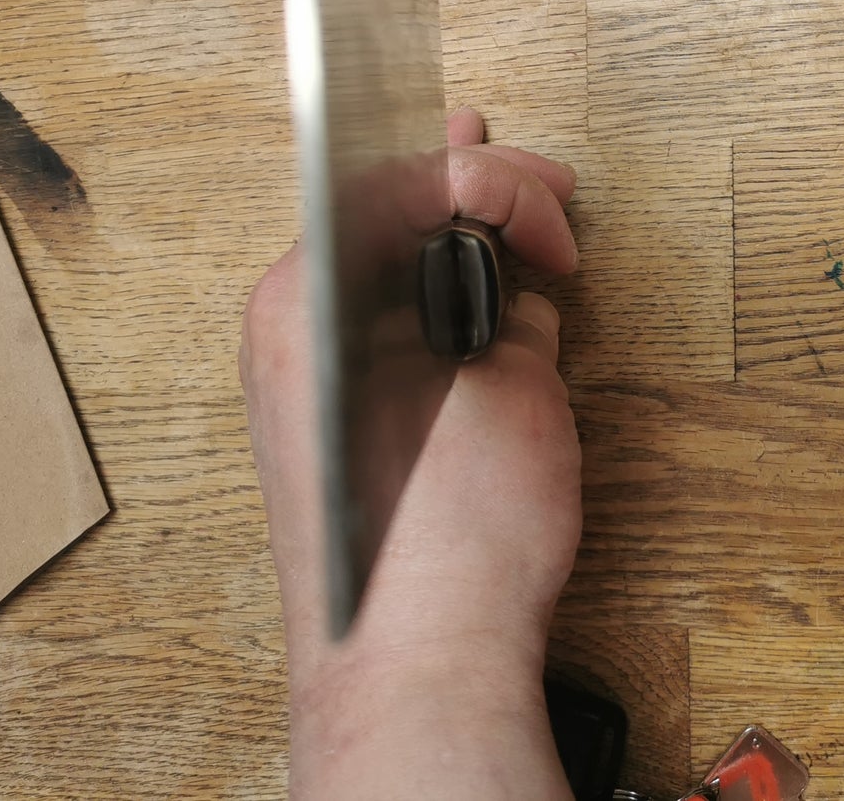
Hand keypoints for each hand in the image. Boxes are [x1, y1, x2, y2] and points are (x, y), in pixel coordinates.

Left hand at [241, 109, 582, 800]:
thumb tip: (521, 305)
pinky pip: (370, 334)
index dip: (500, 187)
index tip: (556, 225)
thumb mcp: (516, 390)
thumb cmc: (449, 536)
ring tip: (500, 208)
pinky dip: (424, 307)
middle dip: (468, 191)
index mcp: (311, 299)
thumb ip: (517, 322)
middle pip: (376, 216)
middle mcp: (286, 333)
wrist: (413, 660)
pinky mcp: (320, 430)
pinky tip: (469, 299)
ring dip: (445, 240)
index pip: (405, 184)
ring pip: (372, 274)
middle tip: (540, 185)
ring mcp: (296, 384)